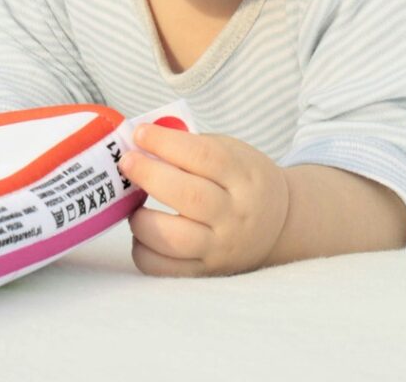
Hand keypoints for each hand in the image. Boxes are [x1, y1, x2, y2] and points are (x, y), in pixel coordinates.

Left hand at [120, 125, 288, 276]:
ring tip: (133, 203)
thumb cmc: (243, 180)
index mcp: (244, 177)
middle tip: (126, 162)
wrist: (279, 225)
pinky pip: (164, 269)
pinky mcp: (207, 272)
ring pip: (174, 239)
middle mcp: (235, 215)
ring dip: (142, 219)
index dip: (166, 142)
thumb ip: (191, 145)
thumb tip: (141, 141)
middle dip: (149, 175)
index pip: (204, 156)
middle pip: (189, 196)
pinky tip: (143, 231)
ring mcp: (221, 248)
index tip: (140, 134)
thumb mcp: (231, 152)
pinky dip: (143, 249)